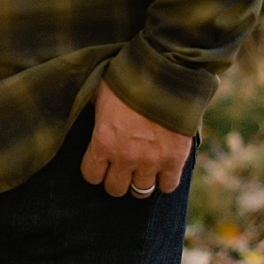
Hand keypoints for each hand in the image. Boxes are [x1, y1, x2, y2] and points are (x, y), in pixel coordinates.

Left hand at [81, 78, 191, 197]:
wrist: (167, 72)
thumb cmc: (129, 76)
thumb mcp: (100, 91)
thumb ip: (95, 110)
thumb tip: (88, 110)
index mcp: (103, 141)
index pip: (91, 176)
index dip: (95, 170)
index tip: (100, 164)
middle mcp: (124, 157)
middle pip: (115, 188)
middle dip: (116, 179)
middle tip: (122, 168)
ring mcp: (151, 160)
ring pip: (141, 191)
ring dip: (140, 182)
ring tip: (142, 171)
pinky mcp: (175, 158)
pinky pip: (169, 186)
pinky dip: (165, 180)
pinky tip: (163, 170)